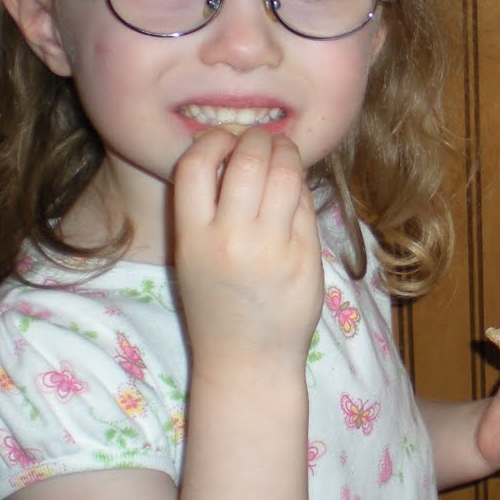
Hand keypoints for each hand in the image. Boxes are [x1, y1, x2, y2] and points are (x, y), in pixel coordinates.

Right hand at [172, 127, 321, 366]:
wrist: (247, 360)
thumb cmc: (217, 306)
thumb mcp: (192, 257)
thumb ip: (205, 210)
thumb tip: (231, 153)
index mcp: (193, 237)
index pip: (195, 165)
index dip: (211, 140)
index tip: (223, 139)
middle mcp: (232, 239)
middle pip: (248, 161)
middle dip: (257, 139)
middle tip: (262, 140)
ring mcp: (274, 247)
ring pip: (285, 175)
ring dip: (286, 153)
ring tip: (284, 153)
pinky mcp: (307, 256)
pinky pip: (306, 204)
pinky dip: (302, 187)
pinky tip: (296, 188)